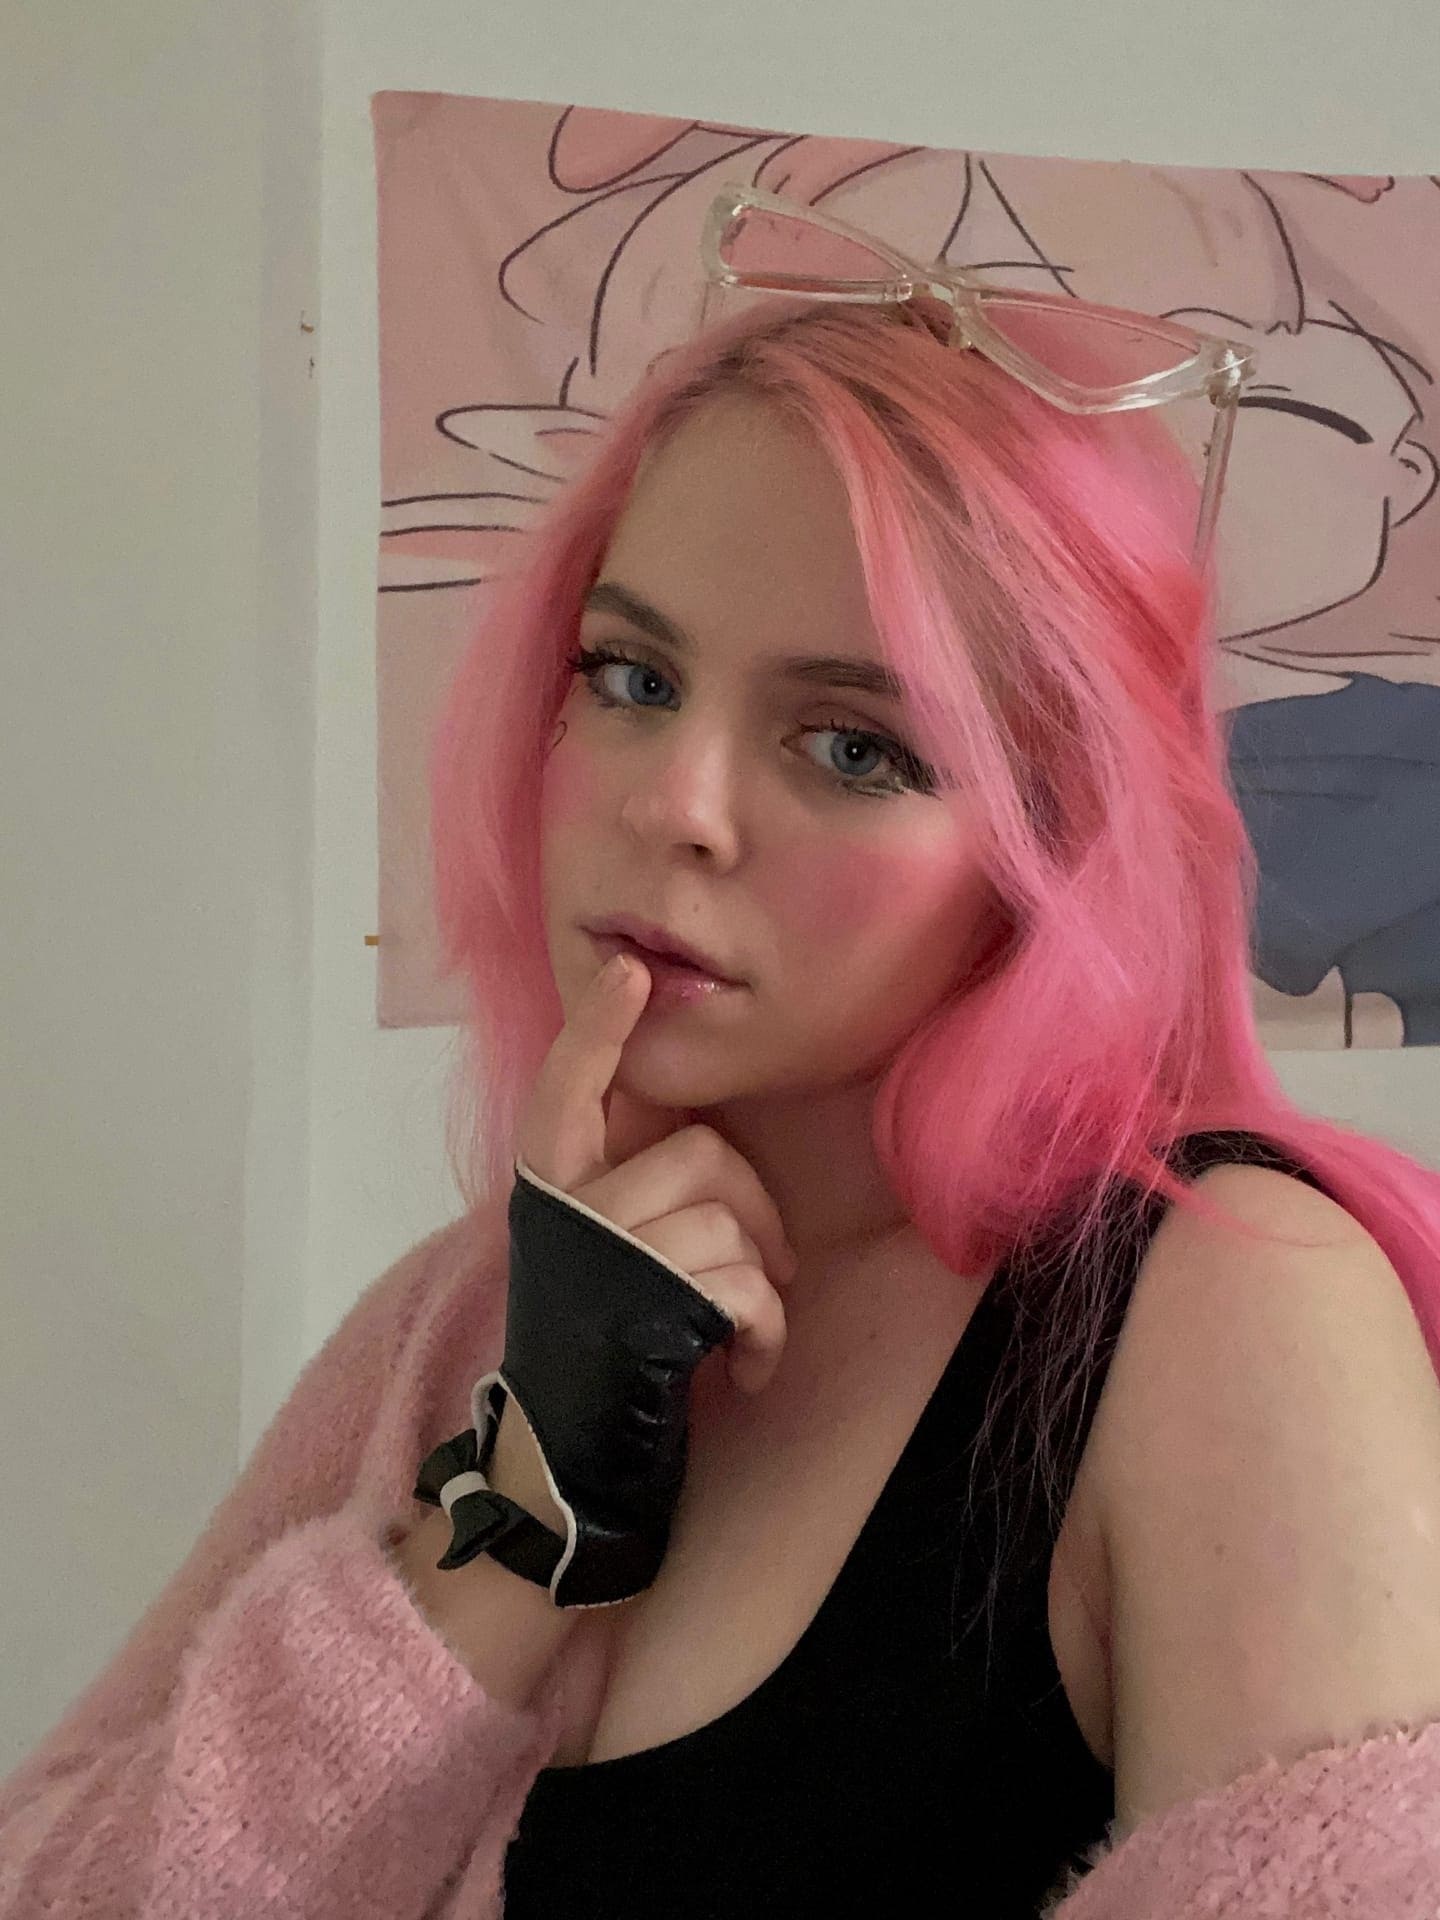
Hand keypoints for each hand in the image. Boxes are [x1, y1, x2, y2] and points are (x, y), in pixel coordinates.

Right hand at [517, 950, 795, 1395]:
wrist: (567, 1443)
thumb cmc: (603, 1326)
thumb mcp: (602, 1237)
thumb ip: (627, 1174)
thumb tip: (693, 1125)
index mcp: (551, 1184)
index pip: (565, 1088)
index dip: (597, 1030)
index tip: (631, 970)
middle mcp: (568, 1214)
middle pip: (698, 1155)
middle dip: (754, 1206)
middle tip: (768, 1260)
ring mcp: (604, 1266)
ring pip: (727, 1224)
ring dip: (761, 1280)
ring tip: (745, 1321)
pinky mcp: (643, 1322)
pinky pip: (744, 1289)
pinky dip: (766, 1333)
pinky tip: (751, 1365)